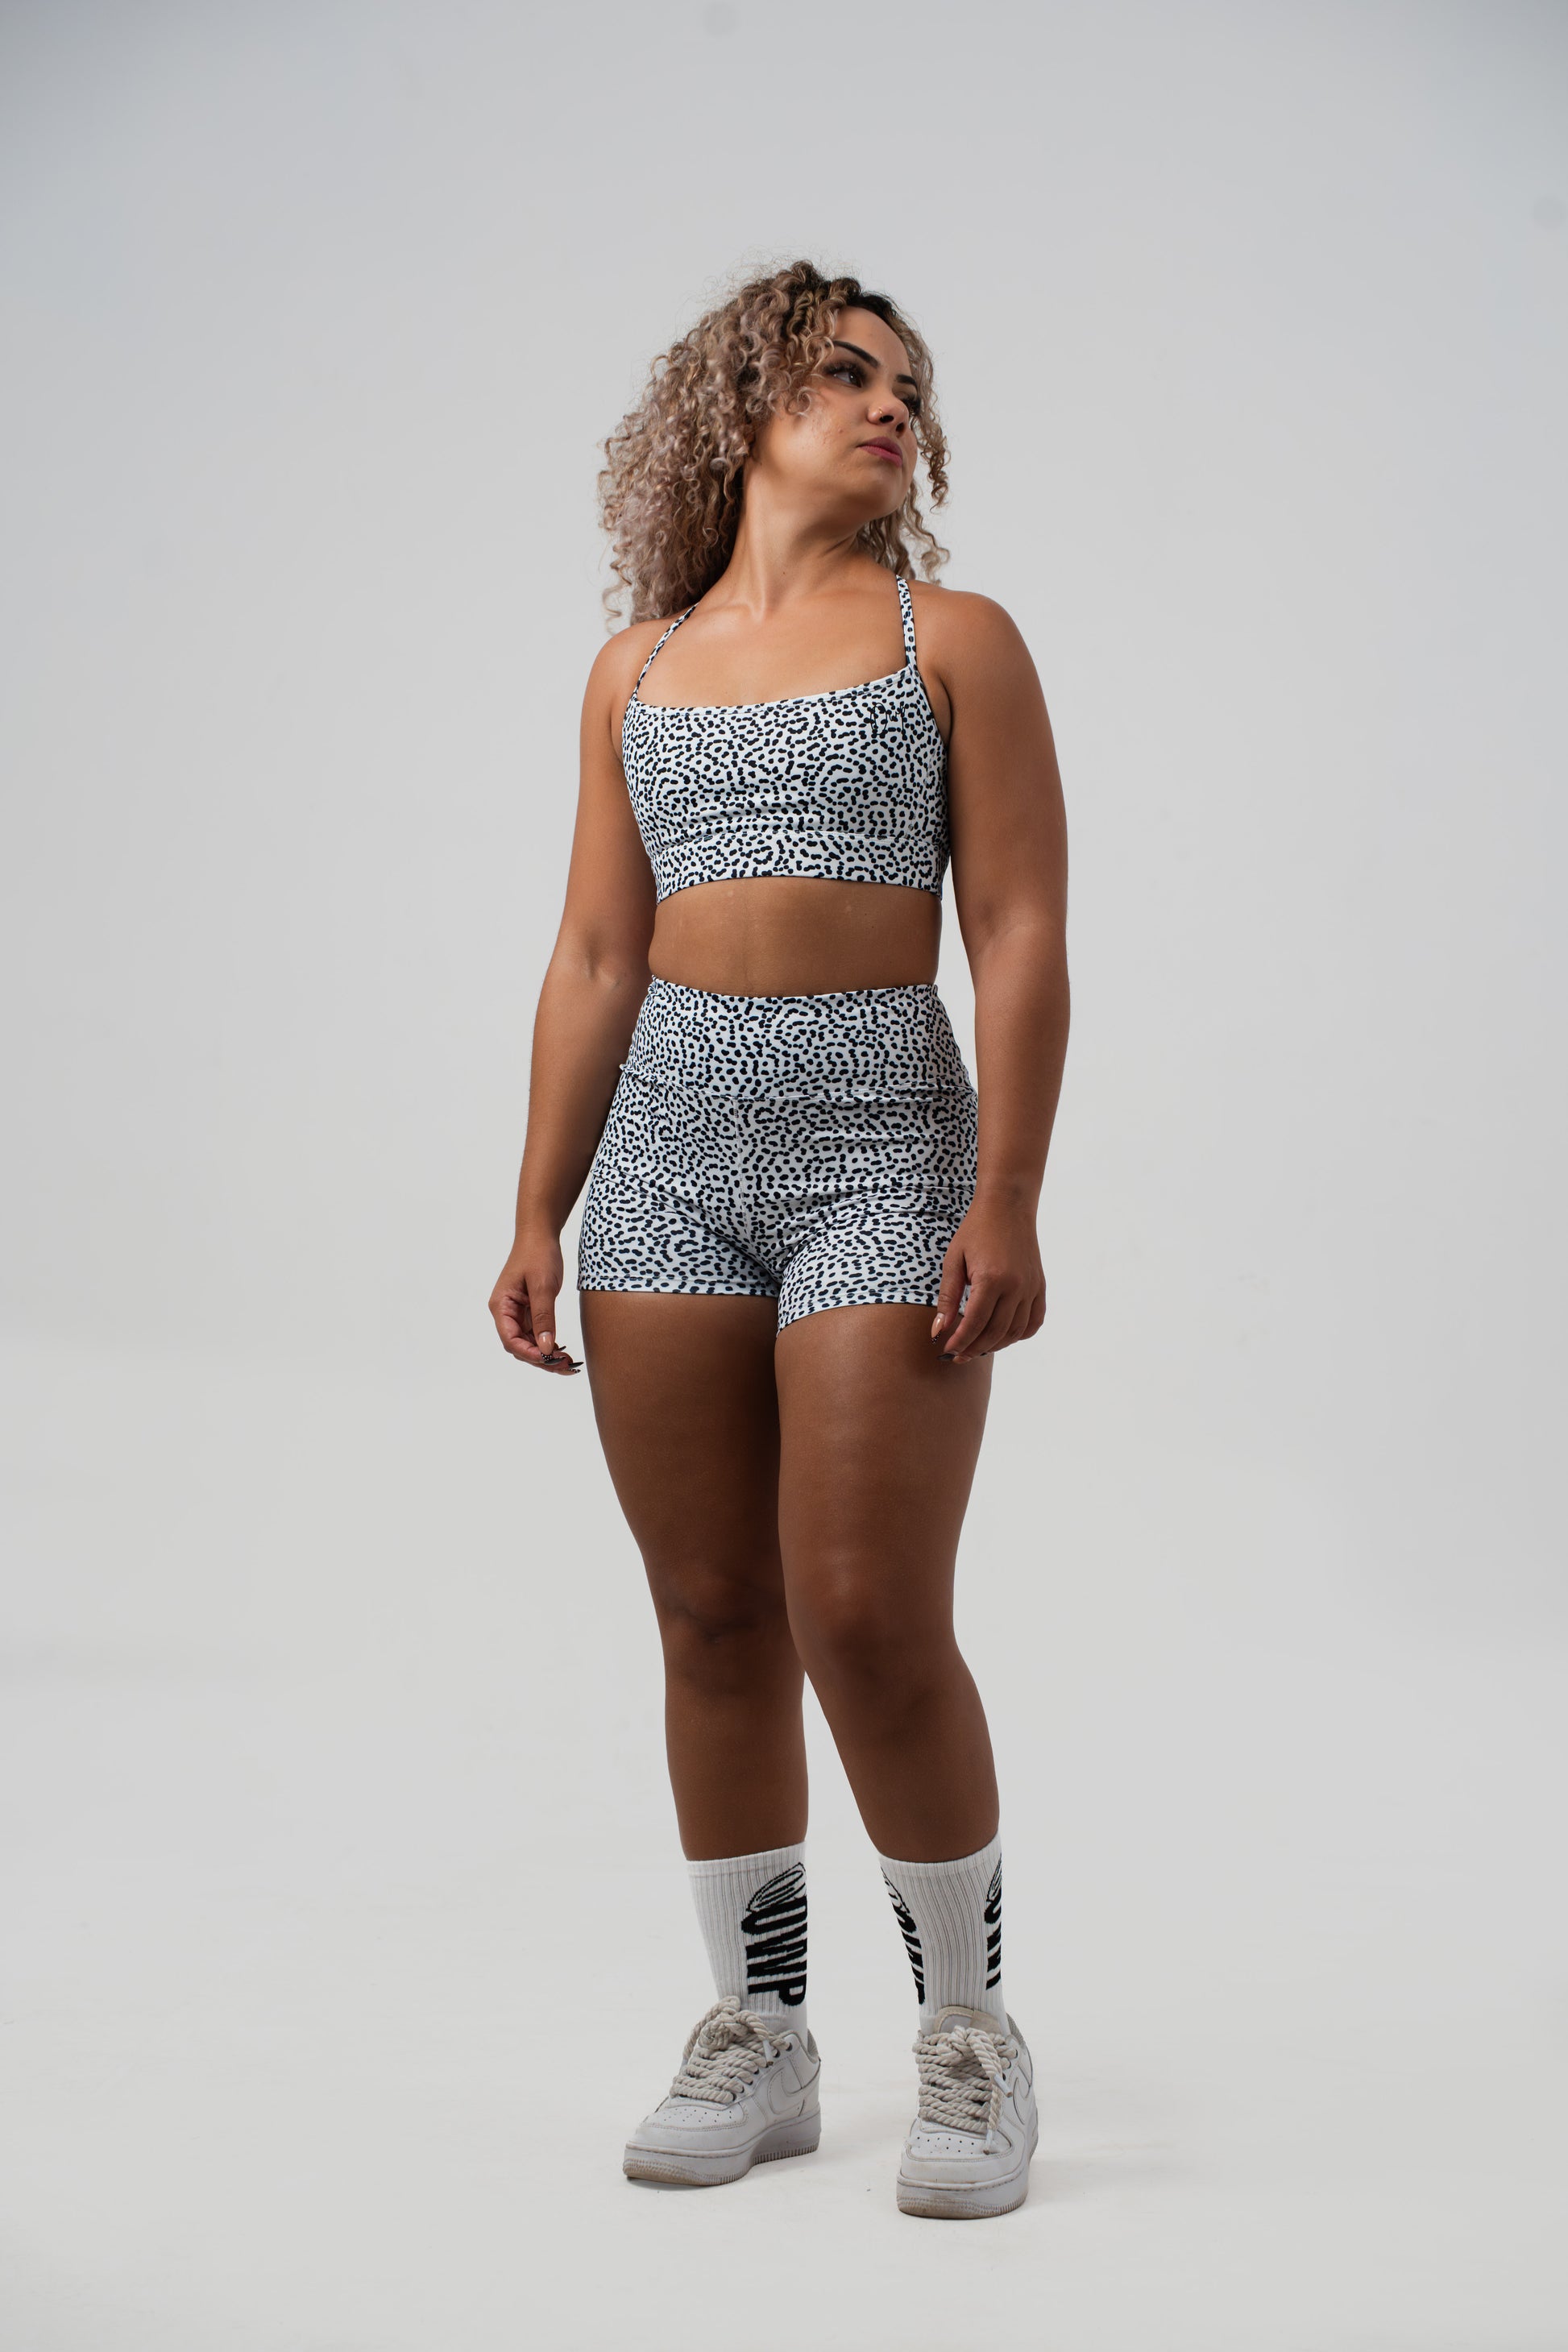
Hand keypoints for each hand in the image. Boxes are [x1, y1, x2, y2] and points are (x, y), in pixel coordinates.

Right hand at [489, 1232, 580, 1373]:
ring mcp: (517, 1312)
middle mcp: (505, 1312)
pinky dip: (548, 1343)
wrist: (540, 1235)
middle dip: (540, 1358)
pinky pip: (536, 1333)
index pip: (510, 1339)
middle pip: (519, 1346)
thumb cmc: (538, 1255)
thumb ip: (544, 1318)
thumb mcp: (543, 1286)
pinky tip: (563, 1350)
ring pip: (529, 1342)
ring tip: (568, 1362)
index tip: (550, 1359)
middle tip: (566, 1366)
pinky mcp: (529, 1310)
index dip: (529, 1353)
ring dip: (546, 1354)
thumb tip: (545, 1348)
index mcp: (501, 1306)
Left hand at [930, 1195, 1045, 1364]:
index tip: (948, 1351)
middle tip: (958, 1356)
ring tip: (977, 1347)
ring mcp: (1031, 1287)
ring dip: (995, 1345)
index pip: (975, 1323)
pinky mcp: (1040, 1286)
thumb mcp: (954, 1260)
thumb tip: (939, 1331)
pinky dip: (1020, 1335)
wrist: (1008, 1206)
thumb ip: (948, 1298)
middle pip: (996, 1332)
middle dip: (975, 1349)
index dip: (960, 1341)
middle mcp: (1016, 1286)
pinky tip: (1003, 1336)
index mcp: (992, 1278)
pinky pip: (1034, 1321)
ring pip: (1015, 1332)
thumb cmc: (976, 1230)